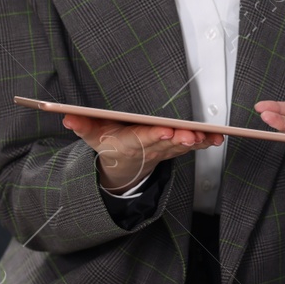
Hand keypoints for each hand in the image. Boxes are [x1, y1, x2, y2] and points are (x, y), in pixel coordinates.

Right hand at [60, 114, 223, 193]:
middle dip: (179, 138)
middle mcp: (148, 148)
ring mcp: (163, 151)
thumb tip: (67, 117)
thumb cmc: (109, 143)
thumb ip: (82, 125)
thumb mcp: (92, 136)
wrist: (123, 166)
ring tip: (209, 135)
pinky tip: (217, 137)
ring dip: (196, 141)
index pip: (141, 139)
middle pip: (166, 144)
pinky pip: (191, 146)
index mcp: (128, 143)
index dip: (154, 136)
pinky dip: (205, 143)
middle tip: (192, 133)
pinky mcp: (174, 149)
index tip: (165, 130)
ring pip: (181, 146)